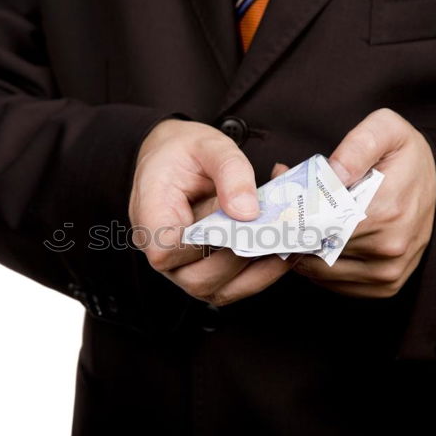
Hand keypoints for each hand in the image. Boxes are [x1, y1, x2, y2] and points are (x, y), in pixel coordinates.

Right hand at [129, 119, 292, 305]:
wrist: (177, 158)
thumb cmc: (184, 152)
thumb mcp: (209, 145)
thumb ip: (231, 172)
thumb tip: (248, 212)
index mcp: (150, 217)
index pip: (168, 251)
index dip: (207, 242)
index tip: (239, 218)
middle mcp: (162, 252)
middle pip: (198, 278)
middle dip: (242, 257)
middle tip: (275, 228)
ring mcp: (182, 268)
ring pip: (219, 290)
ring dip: (256, 269)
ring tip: (285, 239)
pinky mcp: (205, 273)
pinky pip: (233, 286)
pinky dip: (261, 272)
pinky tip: (281, 248)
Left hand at [291, 108, 435, 297]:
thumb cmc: (405, 156)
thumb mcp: (385, 130)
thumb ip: (356, 146)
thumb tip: (333, 173)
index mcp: (385, 211)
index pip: (318, 225)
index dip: (293, 217)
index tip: (282, 205)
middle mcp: (388, 249)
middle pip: (317, 249)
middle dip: (293, 233)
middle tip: (282, 215)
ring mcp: (388, 273)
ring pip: (321, 271)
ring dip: (303, 253)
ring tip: (299, 228)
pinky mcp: (385, 286)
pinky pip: (336, 285)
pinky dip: (319, 268)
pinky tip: (318, 245)